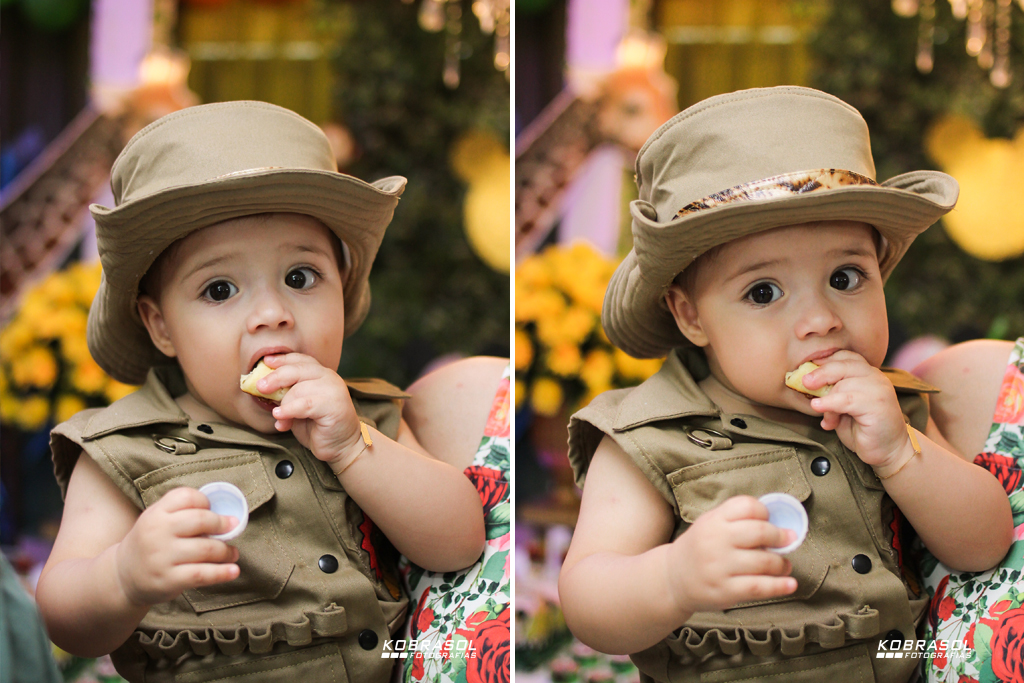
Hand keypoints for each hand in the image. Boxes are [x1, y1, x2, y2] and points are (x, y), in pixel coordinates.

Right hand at [115, 487, 238, 606]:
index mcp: (156, 514)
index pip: (187, 497)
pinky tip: (233, 571)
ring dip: (226, 551)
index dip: (206, 502)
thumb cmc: (150, 543)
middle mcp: (157, 533)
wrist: (123, 576)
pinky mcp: (168, 579)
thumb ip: (183, 512)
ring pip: (206, 548)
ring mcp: (162, 557)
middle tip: (234, 528)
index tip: (215, 510)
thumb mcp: (156, 520)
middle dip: (223, 524)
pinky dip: (222, 572)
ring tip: (232, 553)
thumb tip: (224, 515)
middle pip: (200, 520)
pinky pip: (202, 574)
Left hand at [259, 353, 362, 467]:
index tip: (266, 361)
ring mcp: (333, 390)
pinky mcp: (334, 405)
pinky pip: (305, 404)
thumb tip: (263, 389)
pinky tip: (280, 418)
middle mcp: (329, 377)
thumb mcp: (297, 407)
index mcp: (321, 374)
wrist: (341, 446)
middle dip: (276, 377)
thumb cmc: (318, 427)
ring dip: (284, 404)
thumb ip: (286, 396)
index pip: (300, 360)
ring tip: (278, 417)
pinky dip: (289, 411)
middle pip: (297, 369)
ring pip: (299, 389)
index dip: (282, 359)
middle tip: (260, 387)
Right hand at [666, 496, 795, 614]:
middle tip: (789, 540)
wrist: (673, 578)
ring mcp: (719, 567)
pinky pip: (759, 587)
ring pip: (764, 561)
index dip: (765, 512)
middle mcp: (715, 541)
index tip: (771, 520)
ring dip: (782, 563)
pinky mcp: (725, 590)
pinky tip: (790, 584)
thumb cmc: (700, 548)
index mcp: (713, 520)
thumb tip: (779, 525)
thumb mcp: (710, 524)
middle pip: (760, 532)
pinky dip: (779, 586)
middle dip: (781, 536)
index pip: (747, 506)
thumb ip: (737, 520)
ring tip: (784, 565)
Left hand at [802, 350, 912, 468]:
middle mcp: (875, 377)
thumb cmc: (863, 429)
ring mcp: (879, 390)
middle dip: (820, 373)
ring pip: (843, 384)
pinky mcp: (878, 405)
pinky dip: (829, 404)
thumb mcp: (841, 407)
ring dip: (827, 399)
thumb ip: (829, 393)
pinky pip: (847, 400)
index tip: (805, 368)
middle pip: (843, 365)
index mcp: (867, 373)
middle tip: (804, 382)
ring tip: (824, 415)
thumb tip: (806, 384)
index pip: (845, 357)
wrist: (889, 451)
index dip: (824, 361)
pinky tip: (818, 407)